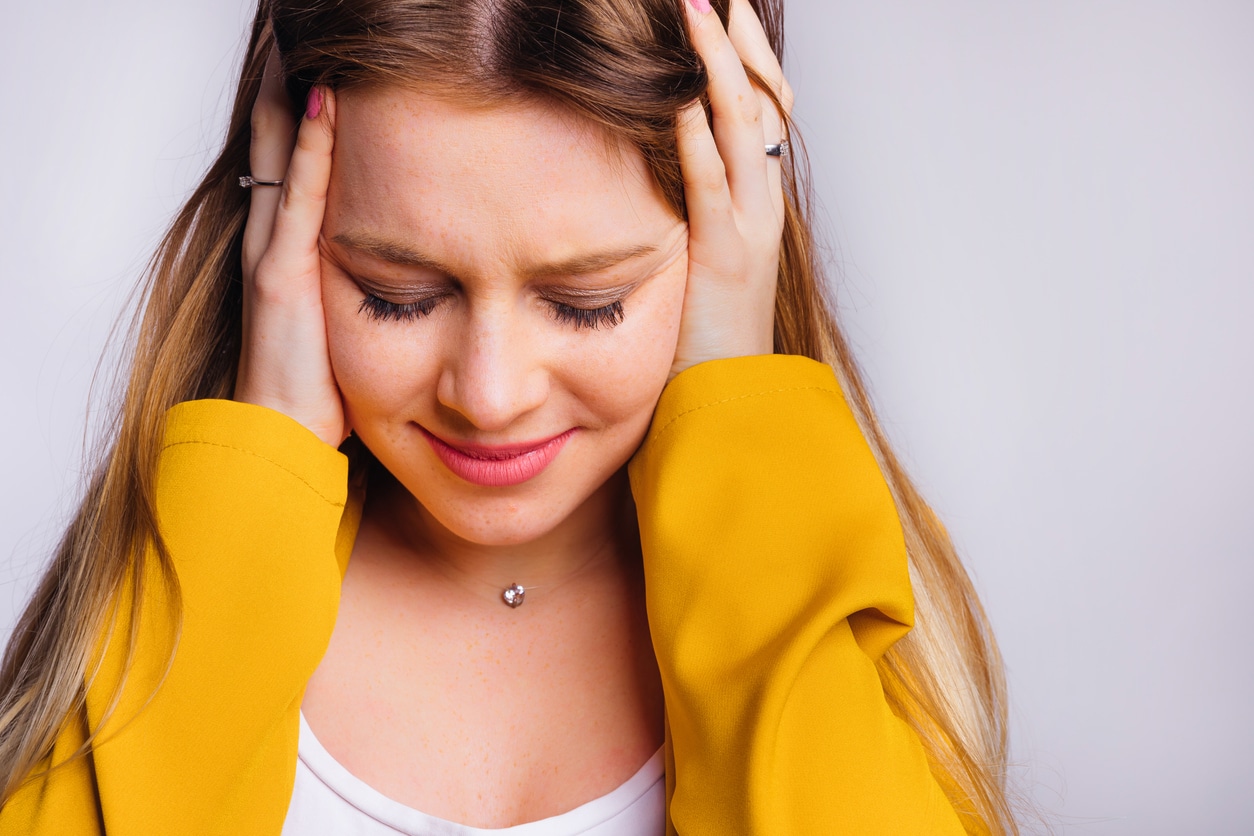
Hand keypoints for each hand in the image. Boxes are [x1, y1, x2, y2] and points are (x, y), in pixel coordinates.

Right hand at [234, 46, 345, 446]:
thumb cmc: (317, 380)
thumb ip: (367, 272)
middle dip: (292, 79)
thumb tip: (414, 254)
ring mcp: (273, 250)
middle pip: (281, 135)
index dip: (309, 102)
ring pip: (283, 150)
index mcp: (291, 241)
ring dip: (297, 92)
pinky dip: (313, 147)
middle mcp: (274, 234)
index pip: (296, 152)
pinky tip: (328, 102)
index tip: (331, 54)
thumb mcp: (348, 311)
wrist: (282, 433)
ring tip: (307, 39)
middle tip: (306, 26)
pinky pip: (300, 197)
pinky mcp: (282, 274)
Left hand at [670, 0, 794, 381]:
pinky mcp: (723, 258)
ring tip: (696, 12)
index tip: (725, 16)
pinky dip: (696, 135)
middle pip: (761, 103)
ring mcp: (750, 229)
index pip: (762, 113)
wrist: (732, 402)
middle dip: (737, 43)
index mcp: (758, 202)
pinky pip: (710, 185)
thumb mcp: (703, 258)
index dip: (747, 60)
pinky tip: (681, 93)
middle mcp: (763, 205)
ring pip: (743, 129)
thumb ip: (692, 215)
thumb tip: (658, 175)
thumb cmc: (706, 336)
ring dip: (718, 65)